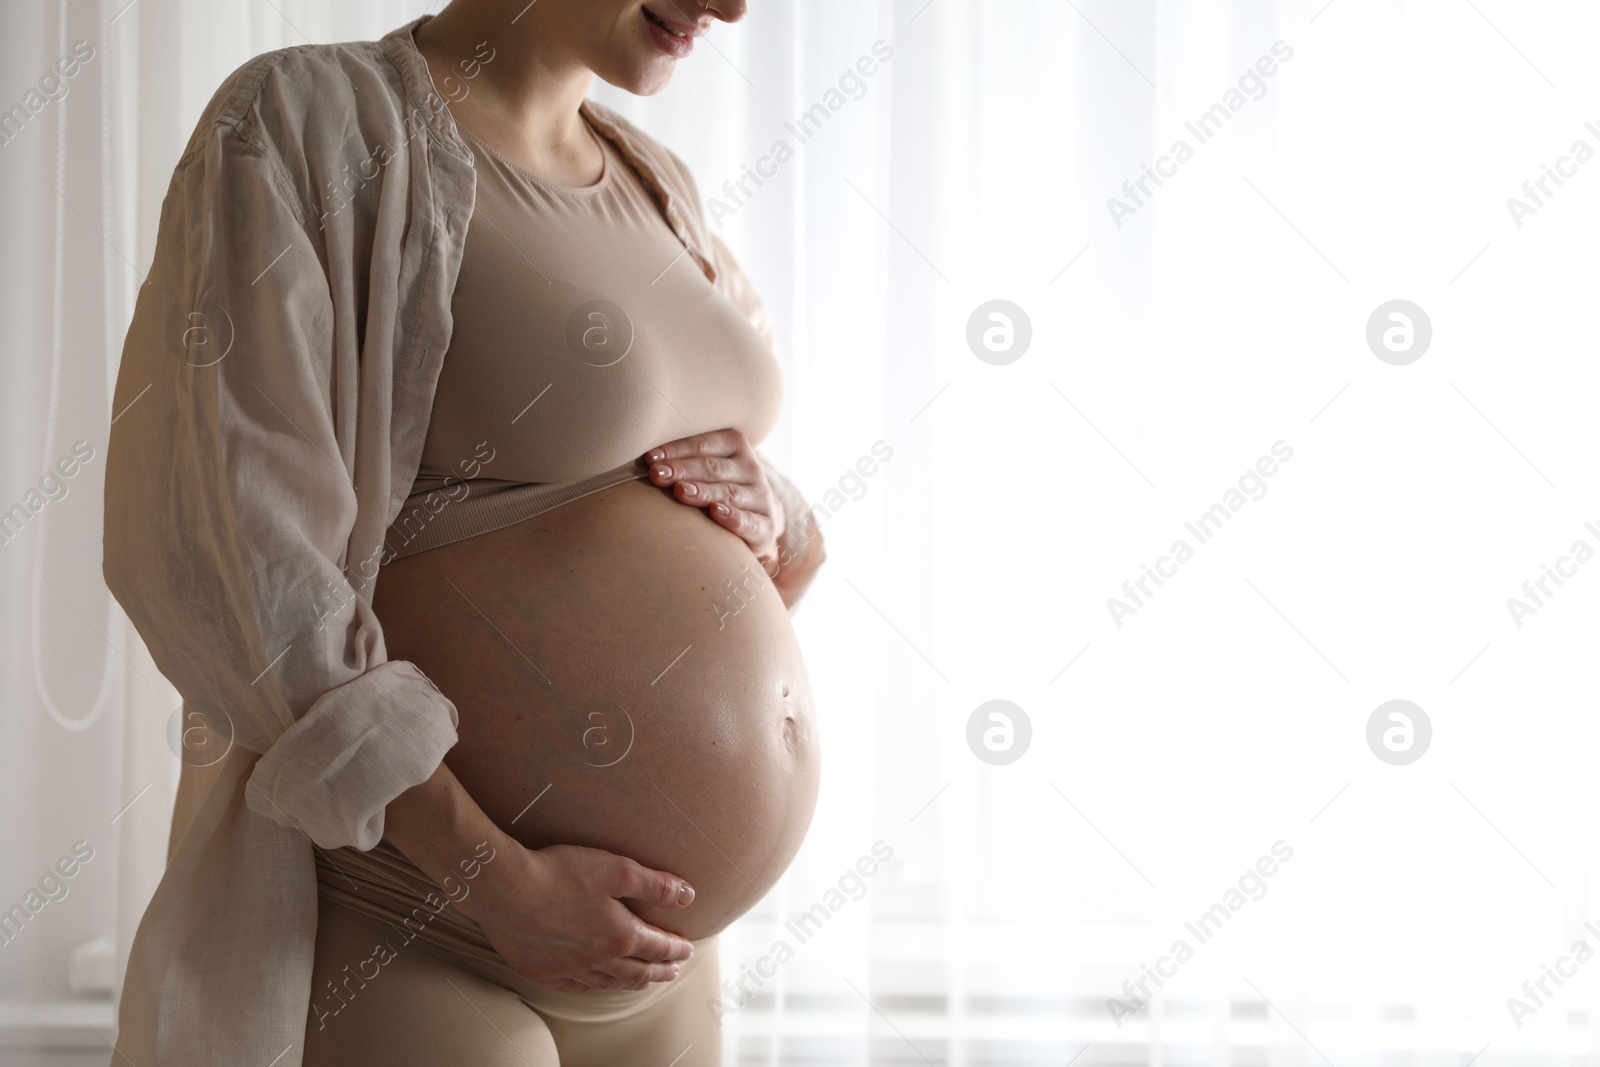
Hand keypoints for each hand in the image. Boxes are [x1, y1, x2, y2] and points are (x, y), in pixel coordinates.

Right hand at [462, 840, 696, 992]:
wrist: (504, 888)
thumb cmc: (560, 873)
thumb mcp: (617, 870)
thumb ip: (656, 885)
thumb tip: (688, 895)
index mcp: (619, 936)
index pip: (657, 946)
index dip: (675, 948)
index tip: (688, 949)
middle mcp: (597, 960)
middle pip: (637, 971)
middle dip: (660, 970)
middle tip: (673, 970)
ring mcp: (567, 970)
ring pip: (608, 983)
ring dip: (631, 981)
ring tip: (642, 980)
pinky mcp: (541, 971)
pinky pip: (577, 987)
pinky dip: (595, 986)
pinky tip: (597, 983)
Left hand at [645, 429, 783, 573]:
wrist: (759, 520)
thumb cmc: (719, 489)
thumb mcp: (706, 469)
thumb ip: (683, 459)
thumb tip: (643, 459)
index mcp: (736, 447)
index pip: (704, 443)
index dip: (676, 449)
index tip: (650, 459)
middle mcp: (751, 469)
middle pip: (714, 467)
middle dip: (683, 470)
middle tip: (657, 475)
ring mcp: (761, 498)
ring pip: (729, 492)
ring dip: (704, 491)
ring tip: (681, 492)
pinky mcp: (765, 527)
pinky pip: (749, 521)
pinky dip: (733, 517)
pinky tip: (716, 513)